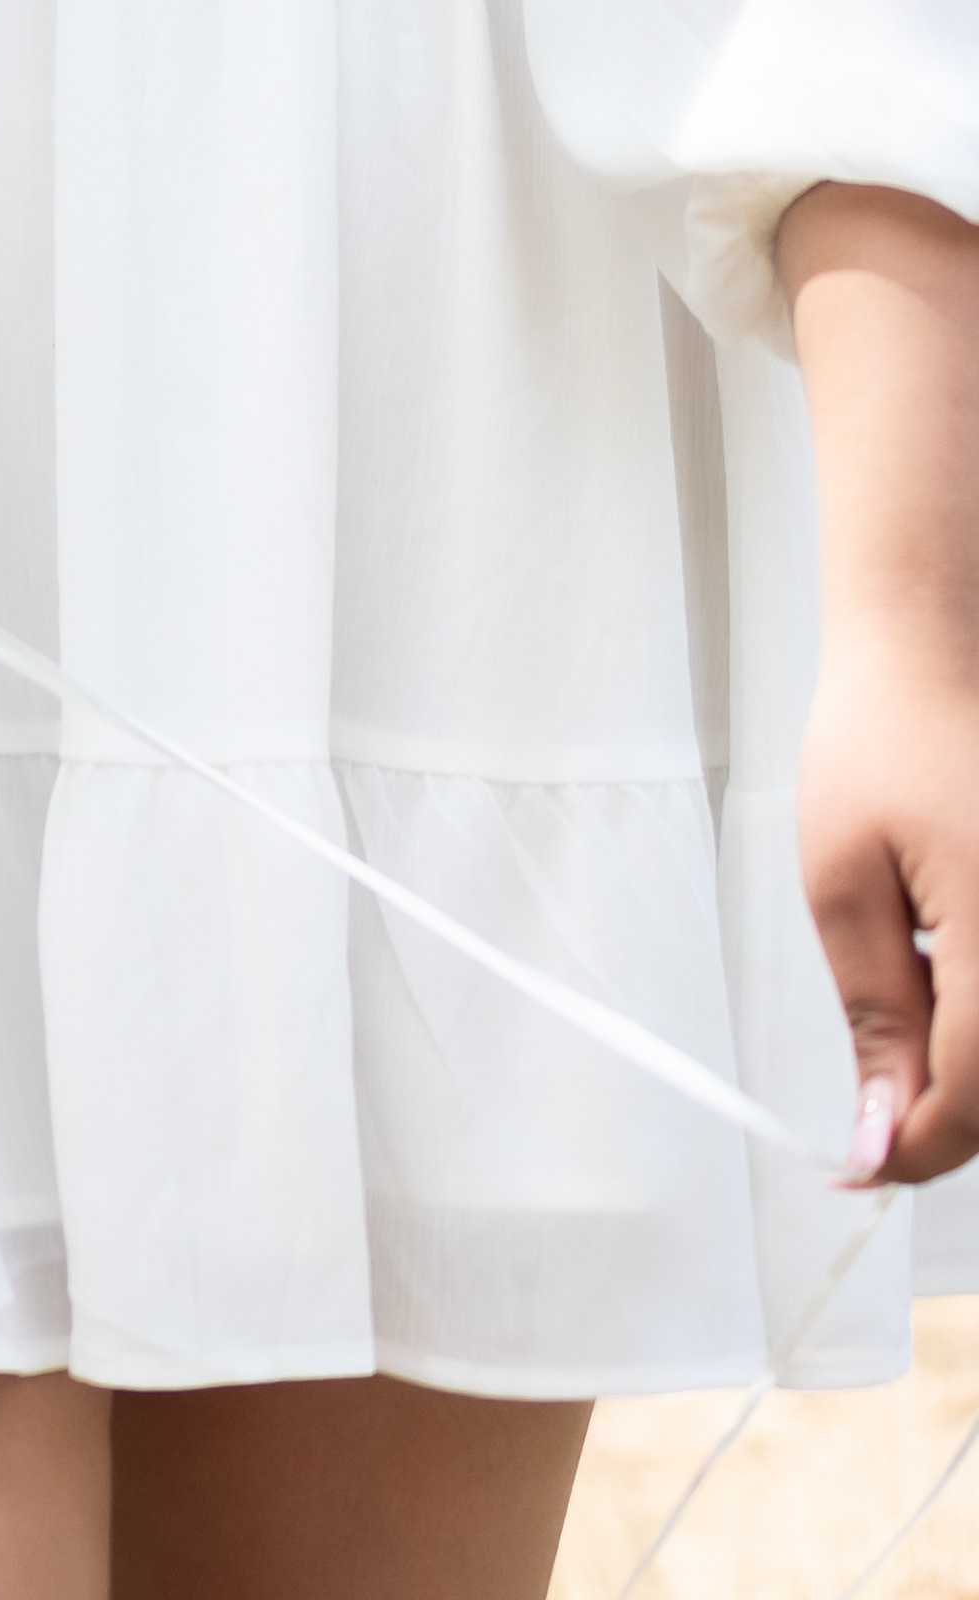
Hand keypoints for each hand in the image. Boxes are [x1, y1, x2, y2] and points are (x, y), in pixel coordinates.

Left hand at [786, 181, 978, 1189]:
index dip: (913, 1147)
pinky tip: (945, 975)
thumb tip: (882, 1137)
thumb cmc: (880, 737)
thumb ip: (874, 1015)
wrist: (936, 641)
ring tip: (909, 1010)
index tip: (855, 1166)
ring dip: (970, 1066)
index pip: (973, 1098)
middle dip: (946, 1113)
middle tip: (874, 1098)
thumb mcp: (841, 877)